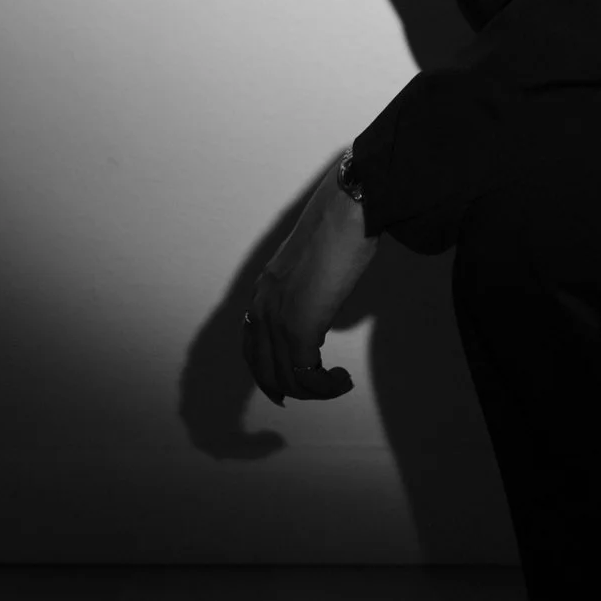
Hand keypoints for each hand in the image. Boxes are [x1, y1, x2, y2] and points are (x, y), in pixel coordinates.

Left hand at [242, 169, 379, 404]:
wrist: (348, 209)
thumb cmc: (340, 226)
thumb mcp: (311, 262)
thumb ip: (305, 286)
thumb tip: (318, 302)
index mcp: (264, 290)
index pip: (251, 346)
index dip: (266, 373)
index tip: (287, 388)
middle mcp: (262, 306)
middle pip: (264, 369)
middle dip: (290, 390)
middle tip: (320, 391)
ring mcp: (277, 318)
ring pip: (287, 378)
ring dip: (315, 390)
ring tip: (339, 383)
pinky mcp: (299, 327)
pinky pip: (306, 375)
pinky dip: (325, 387)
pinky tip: (341, 380)